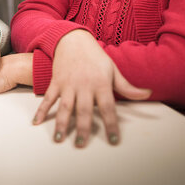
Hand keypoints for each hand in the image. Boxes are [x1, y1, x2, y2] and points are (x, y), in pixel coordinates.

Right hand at [32, 30, 150, 146]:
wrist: (73, 40)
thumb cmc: (95, 57)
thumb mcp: (113, 70)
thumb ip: (128, 87)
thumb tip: (147, 93)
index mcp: (101, 83)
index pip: (108, 107)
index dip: (111, 124)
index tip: (113, 140)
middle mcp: (84, 85)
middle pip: (84, 110)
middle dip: (83, 128)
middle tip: (81, 145)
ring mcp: (68, 84)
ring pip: (64, 107)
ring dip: (61, 123)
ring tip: (59, 139)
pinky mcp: (55, 82)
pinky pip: (47, 98)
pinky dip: (41, 110)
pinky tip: (36, 122)